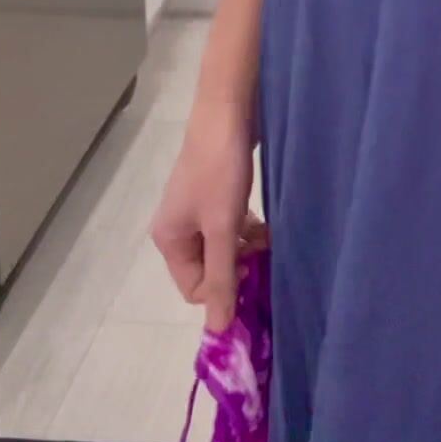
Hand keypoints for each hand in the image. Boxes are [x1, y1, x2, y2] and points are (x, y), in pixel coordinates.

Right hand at [149, 98, 262, 331]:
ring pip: (224, 247)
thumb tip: (219, 331)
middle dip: (239, 269)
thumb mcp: (222, 227)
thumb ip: (221, 278)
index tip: (256, 280)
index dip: (224, 290)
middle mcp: (178, 227)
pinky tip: (267, 223)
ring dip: (247, 249)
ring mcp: (196, 209)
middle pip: (209, 269)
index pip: (195, 289)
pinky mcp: (215, 193)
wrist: (228, 111)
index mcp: (169, 239)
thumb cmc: (220, 171)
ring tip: (271, 238)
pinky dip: (248, 230)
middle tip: (268, 258)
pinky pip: (231, 227)